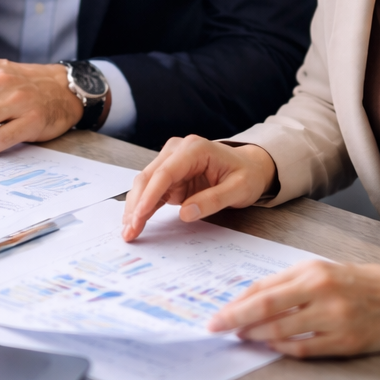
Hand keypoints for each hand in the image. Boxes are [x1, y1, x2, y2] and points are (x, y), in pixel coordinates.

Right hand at [120, 135, 276, 240]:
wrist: (250, 167)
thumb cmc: (246, 175)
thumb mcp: (239, 189)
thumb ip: (213, 200)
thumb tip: (186, 213)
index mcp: (194, 149)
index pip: (165, 172)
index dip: (150, 195)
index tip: (140, 216)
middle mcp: (177, 150)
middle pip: (148, 177)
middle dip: (137, 205)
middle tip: (129, 230)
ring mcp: (171, 161)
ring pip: (144, 183)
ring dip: (135, 207)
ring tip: (128, 231)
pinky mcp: (169, 174)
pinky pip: (151, 190)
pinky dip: (142, 206)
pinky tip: (134, 222)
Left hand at [205, 259, 379, 356]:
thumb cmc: (362, 282)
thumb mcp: (324, 270)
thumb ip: (289, 283)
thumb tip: (251, 298)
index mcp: (314, 271)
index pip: (264, 288)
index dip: (236, 302)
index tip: (217, 314)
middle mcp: (322, 292)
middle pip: (266, 308)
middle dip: (235, 319)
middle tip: (215, 328)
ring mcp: (334, 319)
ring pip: (282, 331)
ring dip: (256, 336)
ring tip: (242, 337)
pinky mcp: (345, 342)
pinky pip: (304, 349)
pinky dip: (283, 349)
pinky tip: (271, 347)